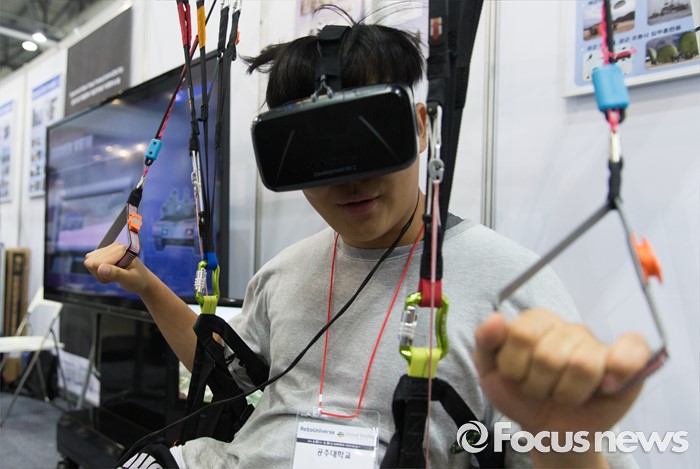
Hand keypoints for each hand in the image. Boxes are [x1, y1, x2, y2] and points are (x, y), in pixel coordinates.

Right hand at [84, 242, 152, 296]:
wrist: (143, 281)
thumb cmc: (139, 280)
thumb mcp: (129, 279)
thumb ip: (115, 273)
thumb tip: (100, 268)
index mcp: (121, 250)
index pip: (96, 262)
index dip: (102, 274)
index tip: (116, 277)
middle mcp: (114, 246)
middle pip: (90, 262)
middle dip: (100, 274)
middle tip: (116, 277)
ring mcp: (109, 249)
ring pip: (89, 262)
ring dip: (99, 273)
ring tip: (114, 275)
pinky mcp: (106, 254)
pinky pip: (91, 263)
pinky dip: (98, 272)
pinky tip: (110, 274)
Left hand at [474, 309, 649, 435]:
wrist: (549, 430)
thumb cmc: (520, 395)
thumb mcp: (490, 371)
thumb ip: (485, 341)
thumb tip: (496, 318)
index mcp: (537, 322)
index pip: (522, 334)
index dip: (515, 366)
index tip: (516, 377)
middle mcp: (568, 328)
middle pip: (550, 354)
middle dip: (538, 385)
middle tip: (541, 391)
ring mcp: (597, 344)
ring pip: (582, 364)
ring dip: (566, 394)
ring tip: (563, 396)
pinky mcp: (628, 362)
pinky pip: (634, 350)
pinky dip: (621, 368)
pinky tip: (606, 386)